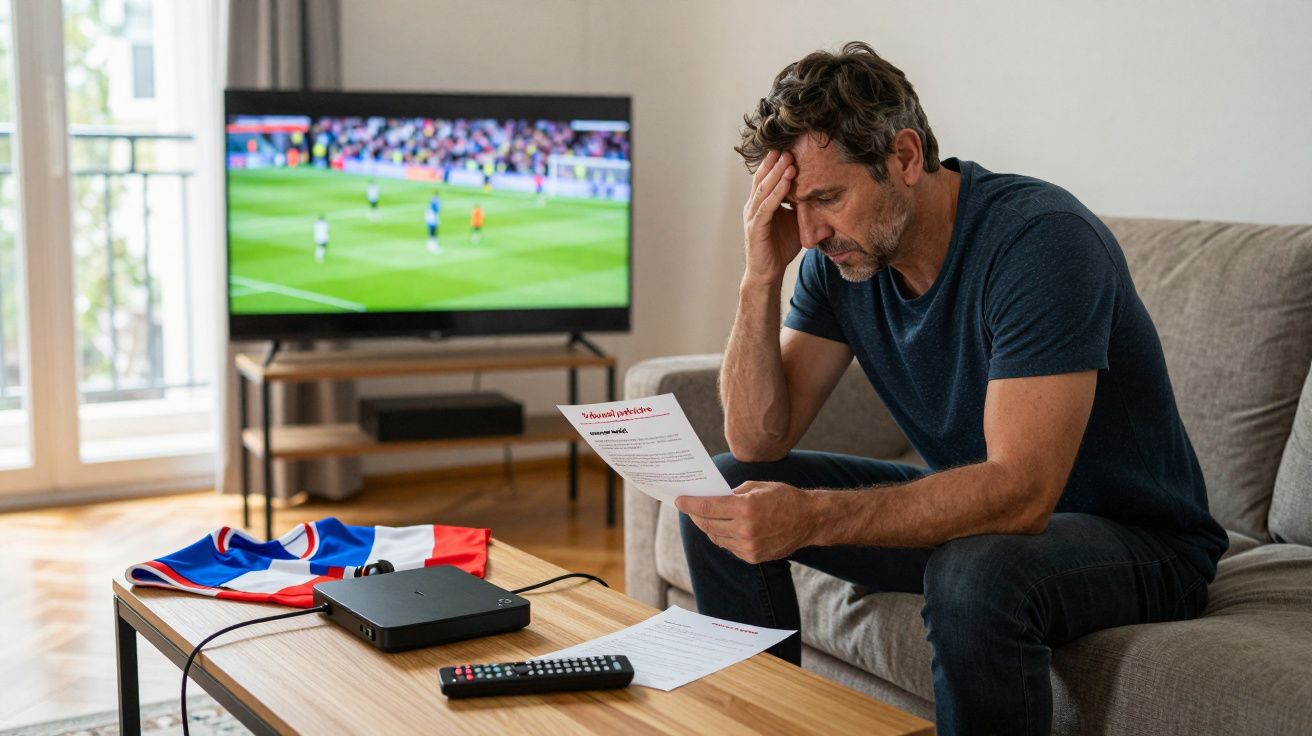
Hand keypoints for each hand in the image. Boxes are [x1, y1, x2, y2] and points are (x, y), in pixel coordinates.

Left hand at [675, 481, 818, 563]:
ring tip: (705, 518)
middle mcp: (745, 530)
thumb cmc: (784, 498)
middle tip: (690, 509)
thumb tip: (713, 498)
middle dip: (697, 516)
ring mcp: (749, 546)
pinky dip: (724, 537)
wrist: (809, 520)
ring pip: (717, 538)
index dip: (690, 504)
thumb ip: (733, 494)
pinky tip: (723, 528)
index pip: (708, 507)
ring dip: (709, 528)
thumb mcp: (757, 487)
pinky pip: (730, 547)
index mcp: (745, 508)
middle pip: (709, 525)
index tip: (679, 501)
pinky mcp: (753, 557)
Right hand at [742, 150, 800, 285]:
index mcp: (761, 203)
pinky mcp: (755, 227)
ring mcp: (753, 216)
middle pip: (763, 178)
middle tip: (789, 146)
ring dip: (777, 173)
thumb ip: (804, 208)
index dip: (777, 163)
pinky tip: (786, 182)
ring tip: (788, 159)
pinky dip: (777, 193)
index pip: (767, 178)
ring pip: (764, 189)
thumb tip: (827, 197)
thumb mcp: (796, 223)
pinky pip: (767, 206)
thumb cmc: (780, 248)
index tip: (791, 148)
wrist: (767, 273)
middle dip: (775, 162)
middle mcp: (754, 206)